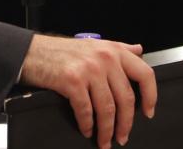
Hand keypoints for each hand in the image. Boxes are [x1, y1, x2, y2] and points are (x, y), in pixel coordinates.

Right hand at [19, 34, 156, 148]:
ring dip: (107, 130)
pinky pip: (86, 111)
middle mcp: (105, 58)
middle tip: (123, 136)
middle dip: (126, 123)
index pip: (144, 73)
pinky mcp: (73, 81)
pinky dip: (87, 125)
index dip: (151, 96)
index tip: (149, 112)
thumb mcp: (95, 44)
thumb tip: (139, 50)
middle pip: (126, 98)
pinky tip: (87, 130)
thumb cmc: (62, 51)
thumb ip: (119, 48)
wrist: (32, 52)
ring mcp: (89, 69)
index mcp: (114, 50)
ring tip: (105, 140)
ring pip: (108, 108)